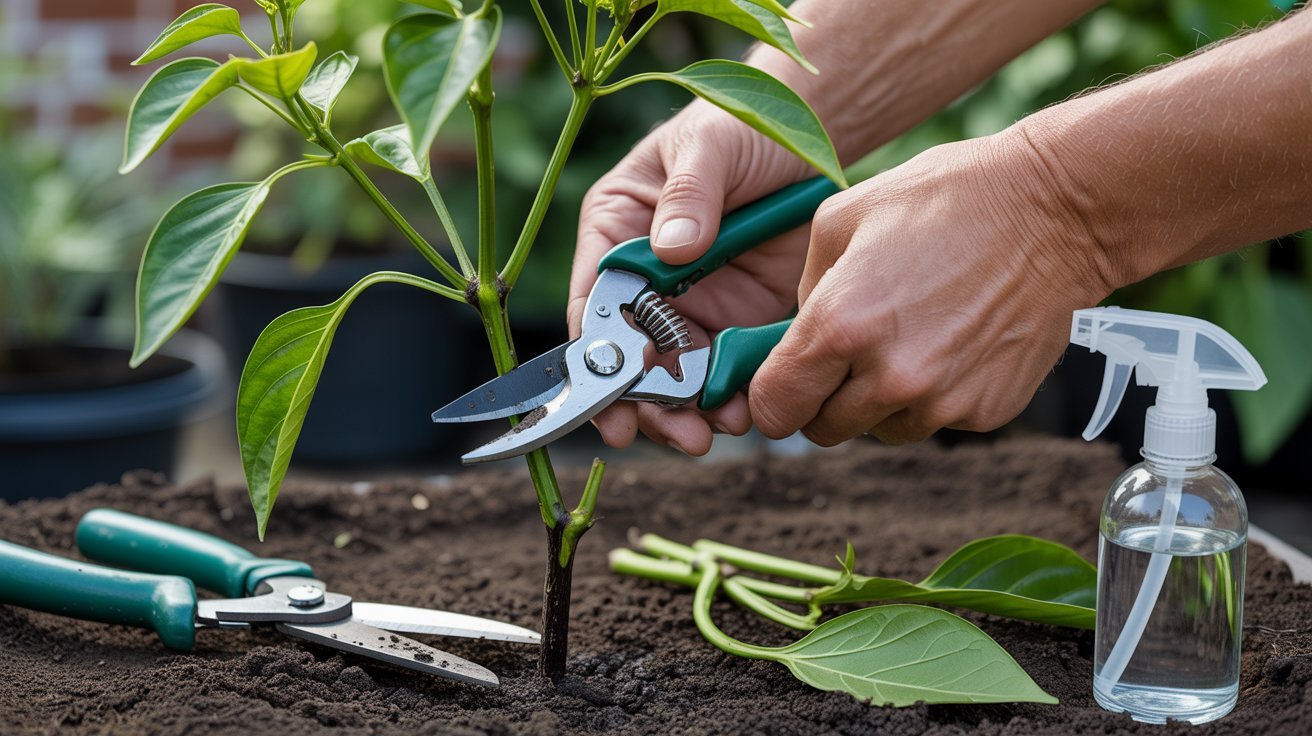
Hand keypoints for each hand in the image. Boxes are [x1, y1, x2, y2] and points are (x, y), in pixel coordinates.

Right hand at [568, 101, 813, 454]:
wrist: (812, 134)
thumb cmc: (742, 124)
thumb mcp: (709, 147)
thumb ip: (688, 194)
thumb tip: (671, 249)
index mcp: (617, 233)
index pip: (596, 307)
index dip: (597, 363)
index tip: (611, 410)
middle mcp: (648, 280)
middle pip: (634, 358)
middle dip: (649, 405)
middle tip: (679, 435)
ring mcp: (695, 305)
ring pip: (680, 376)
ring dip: (692, 412)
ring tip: (716, 432)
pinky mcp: (742, 319)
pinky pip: (731, 370)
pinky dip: (736, 396)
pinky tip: (749, 412)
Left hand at [749, 130, 1112, 444]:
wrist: (1054, 212)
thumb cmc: (945, 200)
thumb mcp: (841, 219)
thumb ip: (802, 290)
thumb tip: (795, 340)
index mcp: (841, 326)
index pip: (775, 408)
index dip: (771, 398)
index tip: (782, 383)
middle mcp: (889, 376)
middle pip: (822, 430)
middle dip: (822, 400)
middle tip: (845, 355)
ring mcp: (941, 401)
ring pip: (878, 430)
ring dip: (878, 400)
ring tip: (909, 337)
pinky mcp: (984, 412)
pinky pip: (933, 420)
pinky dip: (931, 396)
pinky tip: (951, 341)